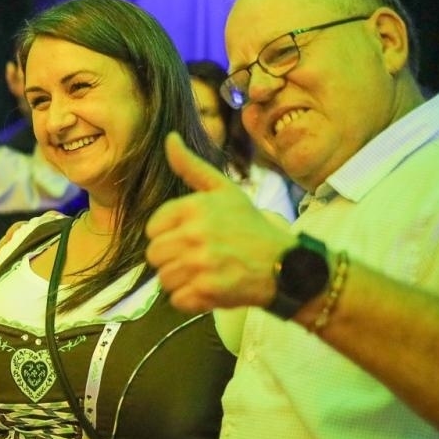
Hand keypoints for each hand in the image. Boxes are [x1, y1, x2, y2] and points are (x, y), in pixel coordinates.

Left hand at [144, 132, 294, 311]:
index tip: (189, 237)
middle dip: (173, 259)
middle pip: (154, 255)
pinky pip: (177, 300)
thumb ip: (191, 167)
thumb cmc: (250, 226)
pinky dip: (191, 300)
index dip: (168, 235)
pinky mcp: (208, 291)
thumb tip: (169, 138)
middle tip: (198, 258)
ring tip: (205, 273)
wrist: (285, 265)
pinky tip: (210, 289)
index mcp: (194, 207)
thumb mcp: (224, 190)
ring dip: (181, 281)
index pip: (152, 228)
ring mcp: (201, 263)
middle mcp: (195, 233)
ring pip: (164, 279)